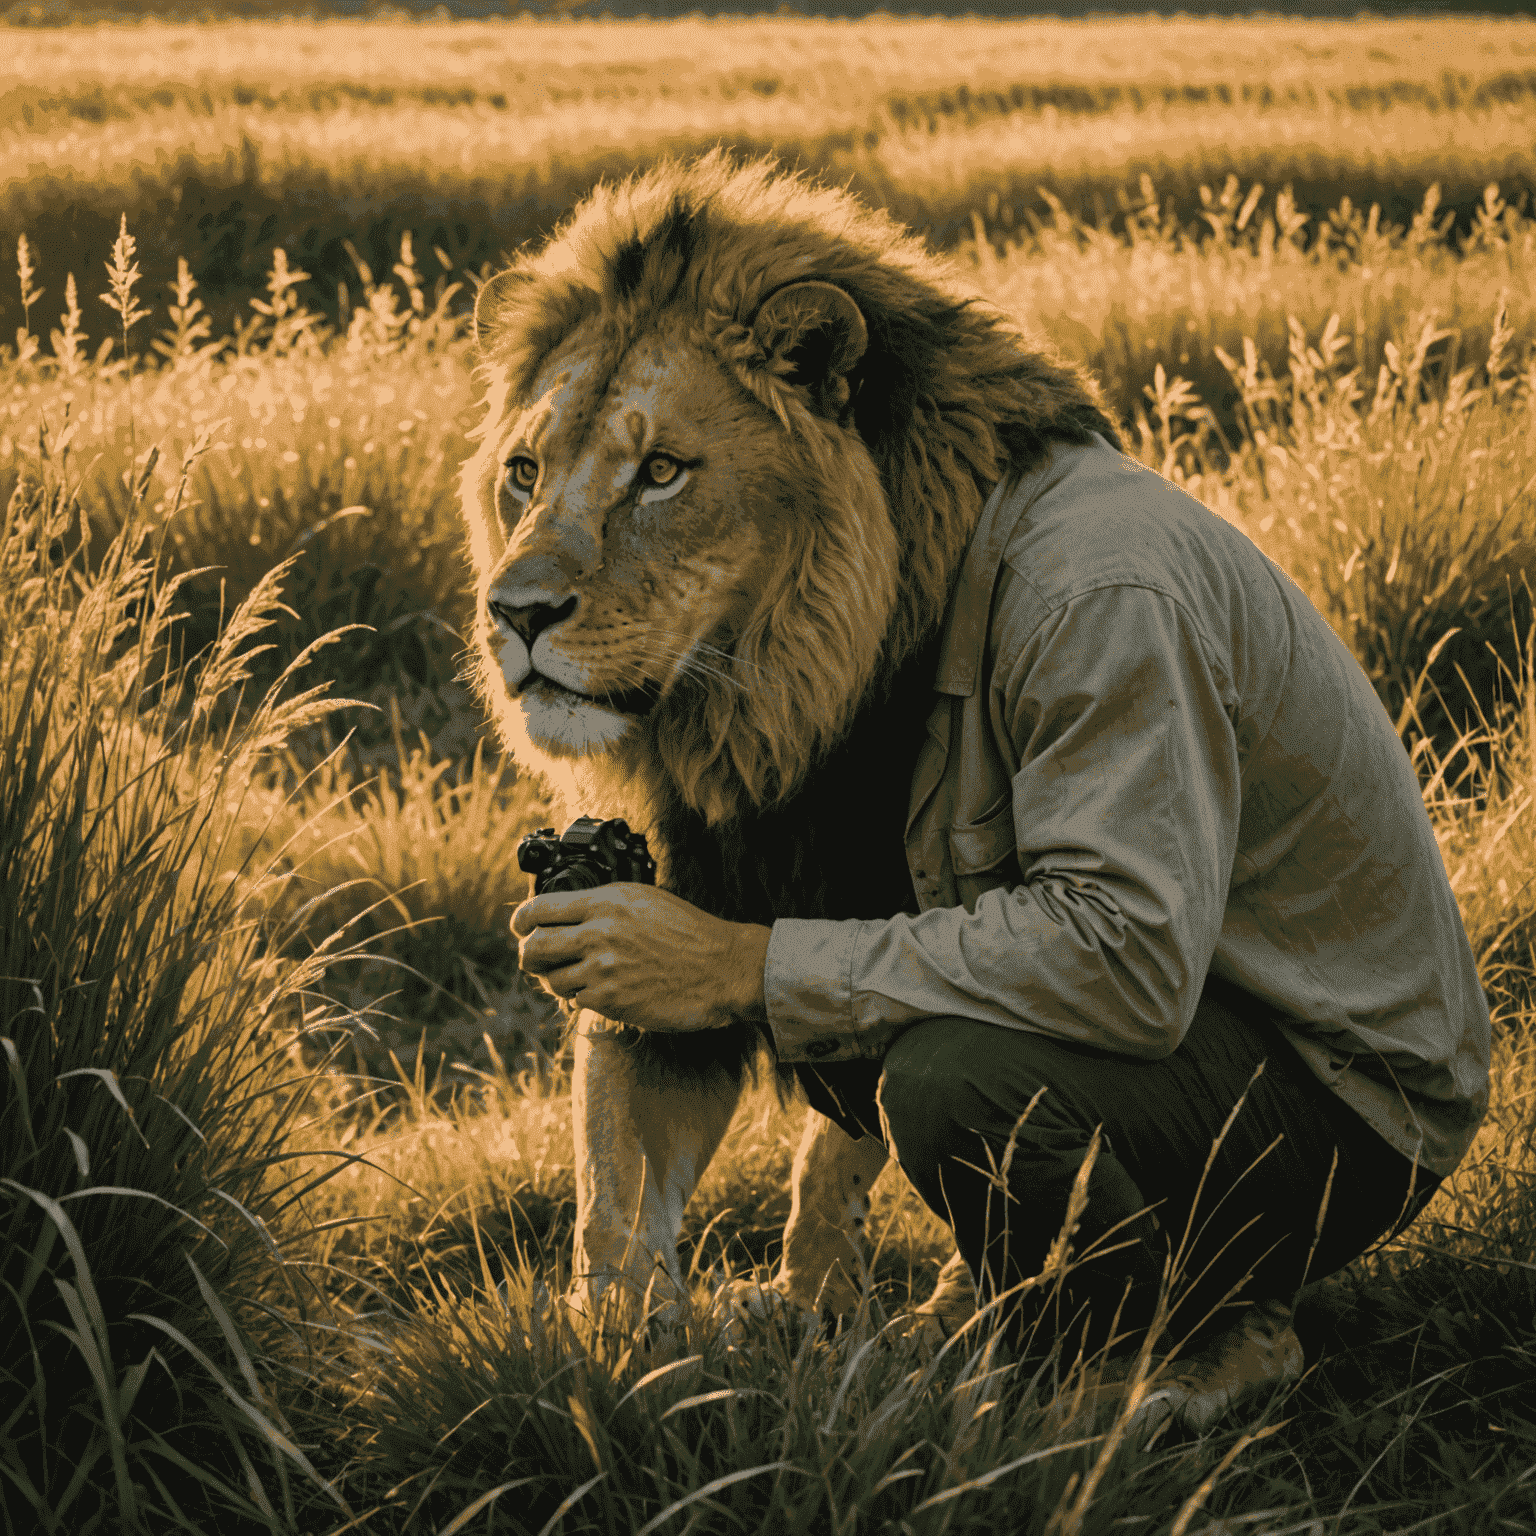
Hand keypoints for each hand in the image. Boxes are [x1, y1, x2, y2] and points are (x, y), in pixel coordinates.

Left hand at [511, 884, 770, 1032]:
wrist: (723, 968)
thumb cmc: (688, 932)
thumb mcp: (643, 901)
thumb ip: (602, 906)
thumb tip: (564, 916)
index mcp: (605, 902)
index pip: (538, 909)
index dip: (521, 922)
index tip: (521, 929)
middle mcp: (598, 932)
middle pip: (532, 947)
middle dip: (528, 956)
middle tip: (536, 961)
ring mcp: (603, 968)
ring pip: (551, 979)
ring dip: (559, 981)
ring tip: (582, 978)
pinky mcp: (611, 1000)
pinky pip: (577, 1001)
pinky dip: (584, 999)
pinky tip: (605, 992)